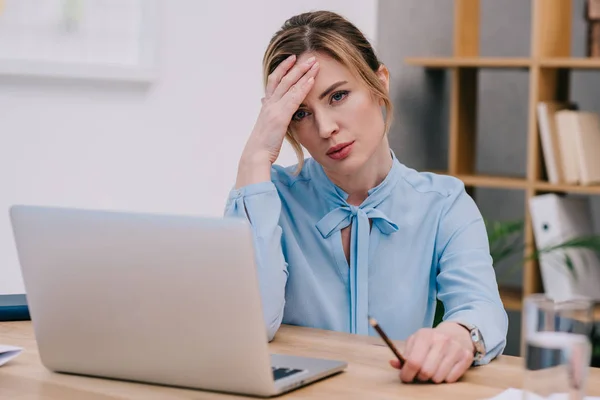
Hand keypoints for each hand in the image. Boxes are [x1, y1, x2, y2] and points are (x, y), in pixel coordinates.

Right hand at [236, 54, 319, 186]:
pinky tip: (312, 80)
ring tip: (314, 63)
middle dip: (296, 66)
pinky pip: (294, 98)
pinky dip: (303, 87)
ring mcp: (274, 109)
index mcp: (266, 105)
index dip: (283, 68)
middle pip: (283, 79)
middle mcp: (269, 104)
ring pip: (290, 85)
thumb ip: (267, 112)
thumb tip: (264, 102)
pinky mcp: (281, 116)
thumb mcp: (265, 124)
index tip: (292, 59)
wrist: (256, 155)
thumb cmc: (262, 144)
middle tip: (309, 57)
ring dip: (303, 72)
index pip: (274, 81)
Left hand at [389, 323, 473, 383]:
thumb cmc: (431, 341)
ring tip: (433, 370)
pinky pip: (451, 378)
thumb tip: (393, 364)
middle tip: (421, 373)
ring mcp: (455, 347)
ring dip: (433, 378)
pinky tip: (445, 369)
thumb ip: (404, 355)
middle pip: (426, 371)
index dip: (407, 374)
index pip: (413, 361)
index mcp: (424, 335)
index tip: (406, 377)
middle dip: (420, 377)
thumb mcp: (416, 342)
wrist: (456, 333)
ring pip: (438, 377)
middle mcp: (441, 340)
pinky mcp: (466, 356)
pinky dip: (446, 378)